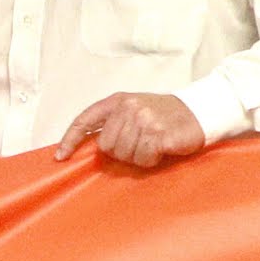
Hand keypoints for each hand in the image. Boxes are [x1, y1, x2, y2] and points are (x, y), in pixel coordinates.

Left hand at [56, 91, 209, 169]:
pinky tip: (162, 149)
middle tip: (140, 143)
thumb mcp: (134, 110)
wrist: (198, 111)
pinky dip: (152, 159)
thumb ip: (111, 123)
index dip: (70, 139)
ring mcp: (145, 120)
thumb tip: (86, 146)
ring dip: (139, 156)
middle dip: (121, 152)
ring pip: (125, 155)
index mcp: (118, 101)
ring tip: (153, 144)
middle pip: (106, 146)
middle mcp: (129, 107)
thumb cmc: (163, 115)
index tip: (60, 157)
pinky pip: (144, 158)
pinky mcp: (160, 134)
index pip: (85, 119)